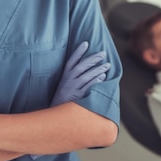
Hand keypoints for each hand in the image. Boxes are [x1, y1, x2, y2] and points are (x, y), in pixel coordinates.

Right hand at [30, 41, 108, 159]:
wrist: (54, 117)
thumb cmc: (61, 102)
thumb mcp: (63, 88)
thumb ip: (71, 79)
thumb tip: (83, 71)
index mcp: (64, 78)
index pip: (71, 61)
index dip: (78, 52)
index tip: (86, 43)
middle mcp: (68, 82)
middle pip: (81, 66)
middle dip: (93, 59)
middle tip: (103, 53)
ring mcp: (72, 89)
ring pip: (86, 76)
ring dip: (97, 69)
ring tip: (107, 65)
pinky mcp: (77, 97)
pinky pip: (88, 88)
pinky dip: (95, 82)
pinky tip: (102, 78)